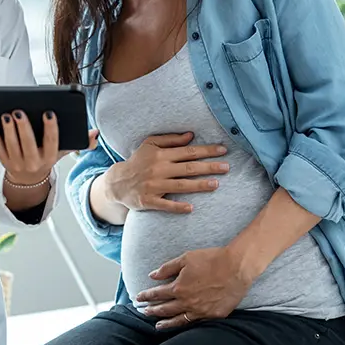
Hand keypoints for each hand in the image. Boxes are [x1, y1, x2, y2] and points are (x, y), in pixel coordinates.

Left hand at [0, 110, 98, 184]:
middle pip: (28, 144)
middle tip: (19, 111)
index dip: (51, 128)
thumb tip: (94, 133)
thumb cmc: (46, 158)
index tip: (49, 113)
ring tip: (6, 115)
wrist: (29, 180)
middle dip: (23, 128)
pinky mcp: (4, 162)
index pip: (52, 142)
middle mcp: (33, 162)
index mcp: (49, 157)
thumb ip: (80, 142)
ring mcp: (17, 163)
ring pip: (11, 146)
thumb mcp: (63, 152)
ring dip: (7, 130)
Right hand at [100, 132, 226, 212]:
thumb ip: (170, 140)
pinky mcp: (148, 201)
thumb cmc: (138, 161)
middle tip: (227, 167)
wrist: (117, 182)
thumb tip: (191, 135)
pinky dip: (177, 207)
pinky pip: (165, 205)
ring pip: (181, 186)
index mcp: (160, 155)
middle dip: (209, 167)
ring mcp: (153, 186)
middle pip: (188, 168)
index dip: (206, 150)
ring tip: (216, 184)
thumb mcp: (150, 145)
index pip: (188, 152)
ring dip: (199, 185)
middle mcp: (158, 169)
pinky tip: (191, 208)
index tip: (223, 150)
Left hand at [136, 247, 256, 328]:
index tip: (139, 297)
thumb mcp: (186, 258)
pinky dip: (186, 324)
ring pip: (179, 320)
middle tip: (144, 312)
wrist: (236, 268)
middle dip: (153, 310)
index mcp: (179, 288)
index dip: (146, 296)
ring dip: (166, 323)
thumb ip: (167, 268)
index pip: (157, 294)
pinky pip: (196, 322)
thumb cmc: (211, 260)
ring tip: (158, 326)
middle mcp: (187, 302)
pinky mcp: (213, 315)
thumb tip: (152, 275)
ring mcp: (200, 311)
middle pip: (165, 309)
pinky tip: (182, 324)